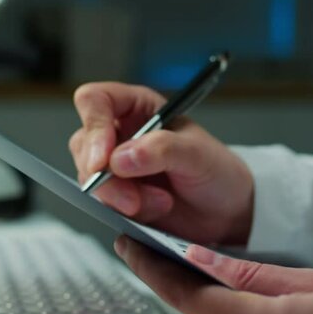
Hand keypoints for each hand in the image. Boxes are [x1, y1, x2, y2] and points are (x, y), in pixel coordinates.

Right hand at [69, 82, 253, 243]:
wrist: (228, 212)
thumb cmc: (217, 172)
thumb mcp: (198, 154)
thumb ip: (162, 149)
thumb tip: (119, 158)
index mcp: (137, 107)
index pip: (94, 101)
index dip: (93, 126)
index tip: (104, 160)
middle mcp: (120, 133)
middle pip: (84, 144)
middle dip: (106, 177)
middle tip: (134, 198)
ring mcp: (115, 166)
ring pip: (90, 178)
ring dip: (120, 197)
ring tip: (161, 203)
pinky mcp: (116, 195)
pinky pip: (102, 203)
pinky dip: (125, 211)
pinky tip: (154, 212)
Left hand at [114, 236, 312, 313]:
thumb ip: (254, 274)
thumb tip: (202, 256)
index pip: (188, 297)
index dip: (151, 269)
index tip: (127, 246)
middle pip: (192, 311)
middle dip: (160, 277)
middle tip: (136, 247)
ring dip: (182, 289)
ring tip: (161, 256)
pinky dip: (209, 302)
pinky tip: (203, 282)